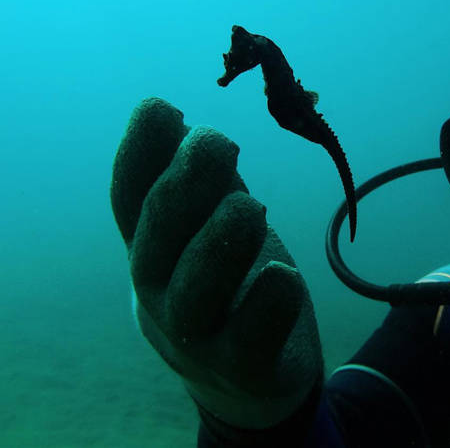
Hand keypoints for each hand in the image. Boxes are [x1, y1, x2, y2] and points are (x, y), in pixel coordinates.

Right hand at [110, 97, 322, 429]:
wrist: (249, 375)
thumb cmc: (229, 285)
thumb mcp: (214, 230)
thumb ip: (209, 188)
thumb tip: (189, 124)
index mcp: (154, 253)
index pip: (130, 203)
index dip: (138, 156)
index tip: (161, 108)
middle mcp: (162, 296)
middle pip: (155, 244)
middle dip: (182, 188)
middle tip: (215, 142)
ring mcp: (199, 339)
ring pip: (193, 296)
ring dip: (217, 244)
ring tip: (249, 205)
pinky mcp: (246, 369)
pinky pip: (250, 342)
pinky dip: (266, 308)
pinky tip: (285, 276)